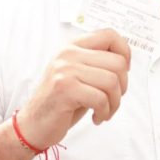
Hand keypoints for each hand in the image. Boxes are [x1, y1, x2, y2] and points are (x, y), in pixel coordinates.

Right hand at [17, 29, 130, 148]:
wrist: (34, 124)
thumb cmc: (61, 102)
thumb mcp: (79, 75)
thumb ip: (97, 63)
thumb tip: (126, 60)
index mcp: (73, 46)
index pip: (109, 35)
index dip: (124, 53)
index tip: (122, 72)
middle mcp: (68, 54)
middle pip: (117, 62)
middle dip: (122, 87)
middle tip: (113, 100)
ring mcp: (65, 70)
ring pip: (112, 82)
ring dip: (115, 103)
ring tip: (104, 111)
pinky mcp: (64, 88)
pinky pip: (101, 99)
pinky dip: (104, 112)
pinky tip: (97, 117)